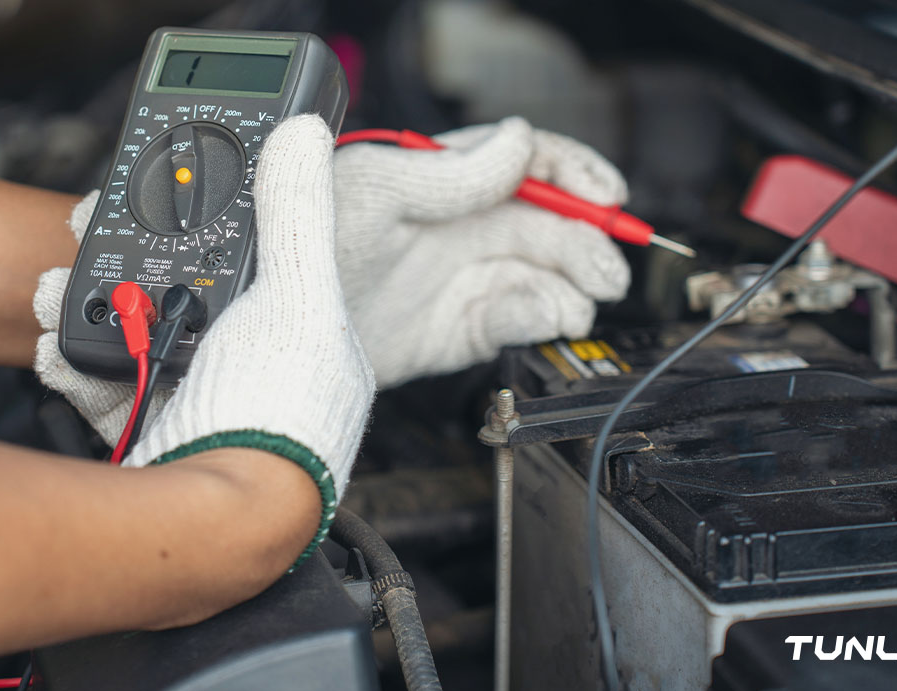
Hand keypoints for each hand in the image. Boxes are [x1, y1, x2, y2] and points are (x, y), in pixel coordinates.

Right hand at [34, 116, 374, 561]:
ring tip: (47, 295)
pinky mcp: (152, 435)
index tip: (141, 204)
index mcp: (294, 329)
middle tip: (77, 245)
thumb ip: (296, 214)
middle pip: (172, 297)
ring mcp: (198, 402)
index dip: (192, 228)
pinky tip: (56, 348)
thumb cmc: (284, 416)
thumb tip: (303, 136)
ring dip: (83, 312)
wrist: (231, 519)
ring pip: (129, 340)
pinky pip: (104, 388)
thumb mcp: (297, 295)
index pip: (241, 260)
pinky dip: (76, 366)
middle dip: (117, 269)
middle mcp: (248, 365)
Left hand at [333, 117, 631, 386]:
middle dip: (585, 241)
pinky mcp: (460, 328)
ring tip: (582, 302)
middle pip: (546, 222)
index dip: (571, 172)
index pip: (523, 160)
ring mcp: (462, 277)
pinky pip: (516, 318)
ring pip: (541, 272)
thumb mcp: (374, 194)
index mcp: (440, 179)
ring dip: (573, 285)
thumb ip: (448, 172)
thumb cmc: (310, 252)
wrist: (289, 342)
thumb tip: (516, 142)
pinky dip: (540, 317)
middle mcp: (457, 225)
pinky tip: (546, 318)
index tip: (604, 194)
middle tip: (607, 270)